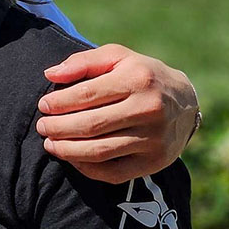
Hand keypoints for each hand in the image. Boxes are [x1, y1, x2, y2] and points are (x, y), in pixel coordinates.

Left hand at [36, 44, 198, 183]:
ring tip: (50, 144)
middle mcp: (148, 110)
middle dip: (59, 127)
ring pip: (101, 151)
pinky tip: (72, 159)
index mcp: (136, 80)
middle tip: (41, 127)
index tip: (43, 106)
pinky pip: (115, 173)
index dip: (60, 102)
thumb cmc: (140, 74)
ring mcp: (154, 139)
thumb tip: (50, 74)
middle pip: (92, 125)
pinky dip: (88, 169)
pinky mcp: (155, 162)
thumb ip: (82, 62)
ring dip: (69, 150)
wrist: (186, 100)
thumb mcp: (116, 56)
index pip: (88, 95)